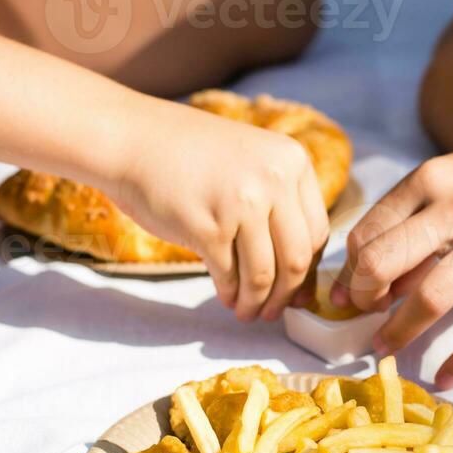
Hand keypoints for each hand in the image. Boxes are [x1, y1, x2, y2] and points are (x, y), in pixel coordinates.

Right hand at [118, 101, 328, 320]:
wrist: (133, 140)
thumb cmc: (190, 158)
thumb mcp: (251, 163)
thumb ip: (278, 206)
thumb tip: (301, 278)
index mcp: (292, 160)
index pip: (319, 231)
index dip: (309, 268)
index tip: (298, 289)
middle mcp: (274, 179)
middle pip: (297, 257)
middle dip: (287, 294)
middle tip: (274, 311)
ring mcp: (242, 203)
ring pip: (265, 274)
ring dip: (257, 302)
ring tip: (248, 312)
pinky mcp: (209, 227)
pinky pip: (230, 275)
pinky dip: (230, 294)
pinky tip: (227, 298)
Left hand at [331, 110, 452, 387]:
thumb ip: (416, 212)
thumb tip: (377, 266)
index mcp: (429, 178)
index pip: (366, 232)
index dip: (348, 268)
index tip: (347, 289)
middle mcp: (452, 208)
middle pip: (381, 263)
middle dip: (362, 296)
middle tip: (362, 312)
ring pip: (427, 299)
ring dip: (398, 331)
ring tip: (383, 347)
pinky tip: (445, 379)